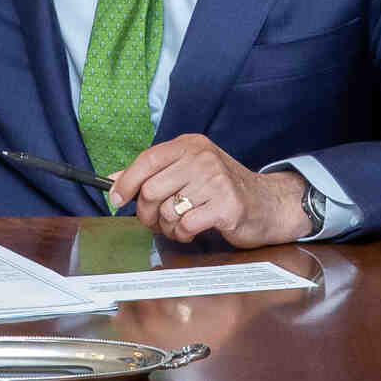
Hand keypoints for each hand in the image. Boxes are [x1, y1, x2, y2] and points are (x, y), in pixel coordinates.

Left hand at [108, 134, 308, 247]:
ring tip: (178, 225)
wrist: (268, 203)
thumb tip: (112, 180)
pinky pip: (186, 225)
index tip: (116, 198)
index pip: (147, 160)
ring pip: (168, 211)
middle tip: (154, 221)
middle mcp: (202, 158)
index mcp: (190, 145)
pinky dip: (182, 234)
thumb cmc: (222, 189)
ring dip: (167, 227)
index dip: (126, 182)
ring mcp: (216, 181)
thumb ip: (152, 173)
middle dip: (147, 213)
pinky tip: (191, 231)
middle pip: (152, 190)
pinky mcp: (227, 206)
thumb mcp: (188, 171)